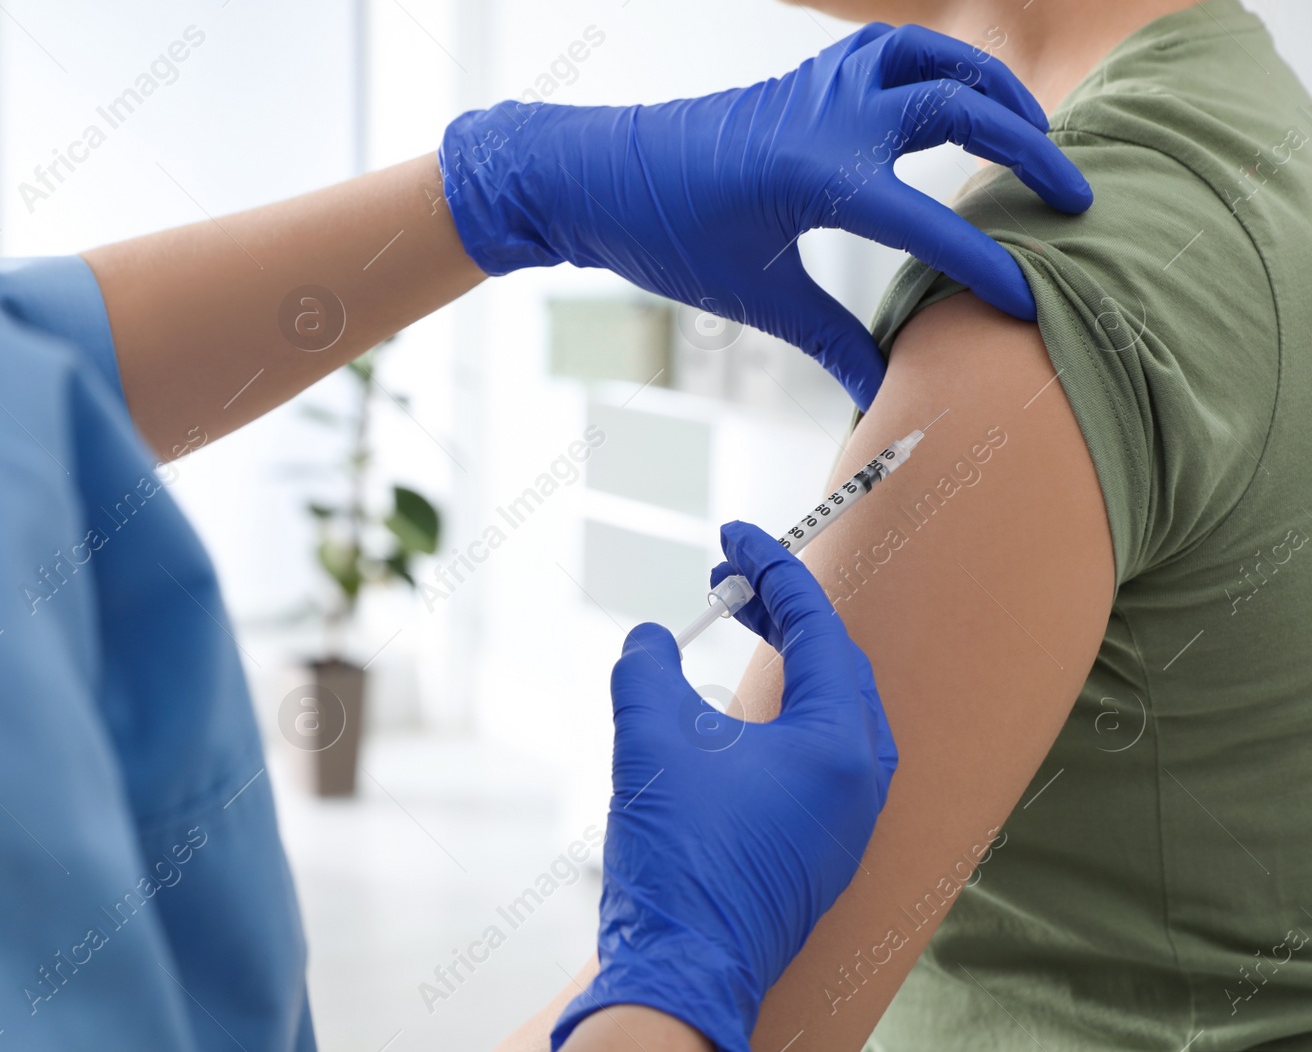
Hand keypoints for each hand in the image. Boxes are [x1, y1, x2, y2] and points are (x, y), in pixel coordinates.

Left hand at [439, 23, 1091, 408]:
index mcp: (819, 179)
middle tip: (1074, 198)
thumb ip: (829, 341)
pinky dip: (938, 64)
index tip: (1032, 300)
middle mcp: (830, 118)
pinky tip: (953, 95)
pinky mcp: (807, 77)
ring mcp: (820, 86)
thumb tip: (878, 399)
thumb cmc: (665, 232)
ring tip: (1034, 133)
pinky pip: (893, 48)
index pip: (931, 224)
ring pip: (935, 61)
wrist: (597, 174)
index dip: (988, 265)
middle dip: (1029, 150)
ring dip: (994, 90)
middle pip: (962, 111)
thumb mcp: (753, 295)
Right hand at [552, 521, 896, 1051]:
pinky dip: (788, 711)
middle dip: (786, 609)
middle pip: (837, 663)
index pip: (817, 628)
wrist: (683, 973)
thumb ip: (647, 671)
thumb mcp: (650, 742)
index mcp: (838, 745)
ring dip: (790, 659)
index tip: (736, 535)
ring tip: (740, 624)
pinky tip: (741, 710)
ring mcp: (849, 819)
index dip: (774, 569)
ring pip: (836, 710)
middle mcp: (861, 779)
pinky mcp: (825, 848)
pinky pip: (824, 755)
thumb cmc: (677, 862)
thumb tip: (650, 640)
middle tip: (733, 577)